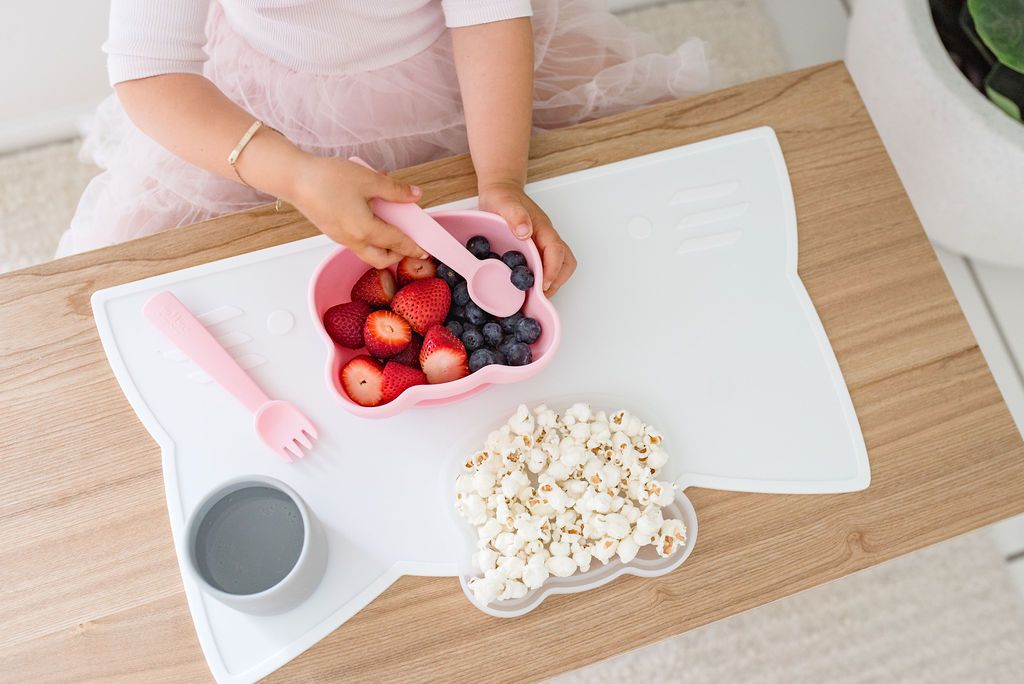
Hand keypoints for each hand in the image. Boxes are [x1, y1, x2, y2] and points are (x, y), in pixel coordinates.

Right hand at [288, 156, 427, 268]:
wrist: (294, 178)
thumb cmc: (326, 178)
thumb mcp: (368, 179)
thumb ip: (394, 190)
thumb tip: (414, 195)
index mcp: (364, 230)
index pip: (397, 243)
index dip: (413, 247)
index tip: (425, 251)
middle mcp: (352, 240)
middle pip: (381, 259)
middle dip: (397, 255)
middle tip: (409, 243)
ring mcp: (340, 238)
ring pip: (367, 252)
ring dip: (383, 246)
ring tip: (391, 226)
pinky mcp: (332, 231)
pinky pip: (356, 241)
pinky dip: (369, 235)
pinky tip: (372, 212)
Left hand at [477, 181, 576, 295]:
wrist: (500, 190)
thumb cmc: (502, 196)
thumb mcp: (503, 202)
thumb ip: (514, 215)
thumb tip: (525, 233)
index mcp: (542, 228)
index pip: (557, 251)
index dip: (553, 271)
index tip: (543, 286)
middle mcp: (547, 237)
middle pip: (565, 262)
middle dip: (557, 281)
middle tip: (539, 296)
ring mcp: (543, 244)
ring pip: (560, 265)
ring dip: (552, 282)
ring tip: (534, 294)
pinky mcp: (536, 250)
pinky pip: (547, 266)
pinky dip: (542, 279)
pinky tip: (526, 286)